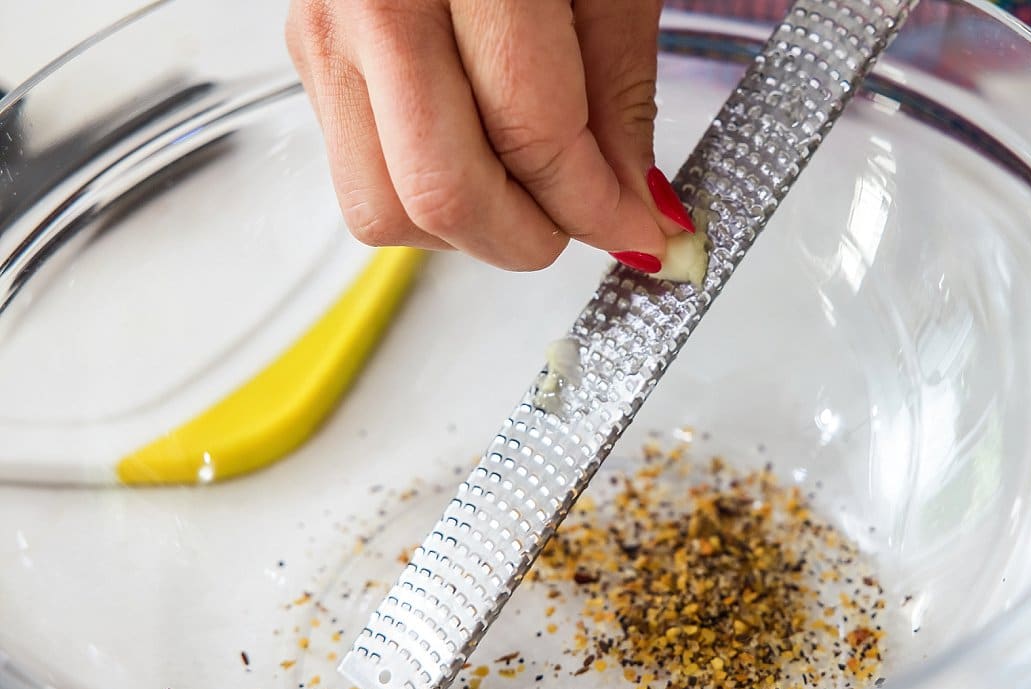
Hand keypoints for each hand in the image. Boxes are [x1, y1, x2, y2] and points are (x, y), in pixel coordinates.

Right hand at [286, 0, 694, 272]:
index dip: (595, 206)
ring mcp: (326, 33)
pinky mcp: (309, 59)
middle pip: (441, 192)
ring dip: (470, 232)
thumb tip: (637, 211)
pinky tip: (474, 158)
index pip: (530, 134)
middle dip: (528, 239)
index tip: (637, 230)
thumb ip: (622, 100)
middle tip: (581, 227)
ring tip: (523, 192)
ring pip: (384, 210)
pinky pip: (363, 183)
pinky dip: (427, 202)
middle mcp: (376, 0)